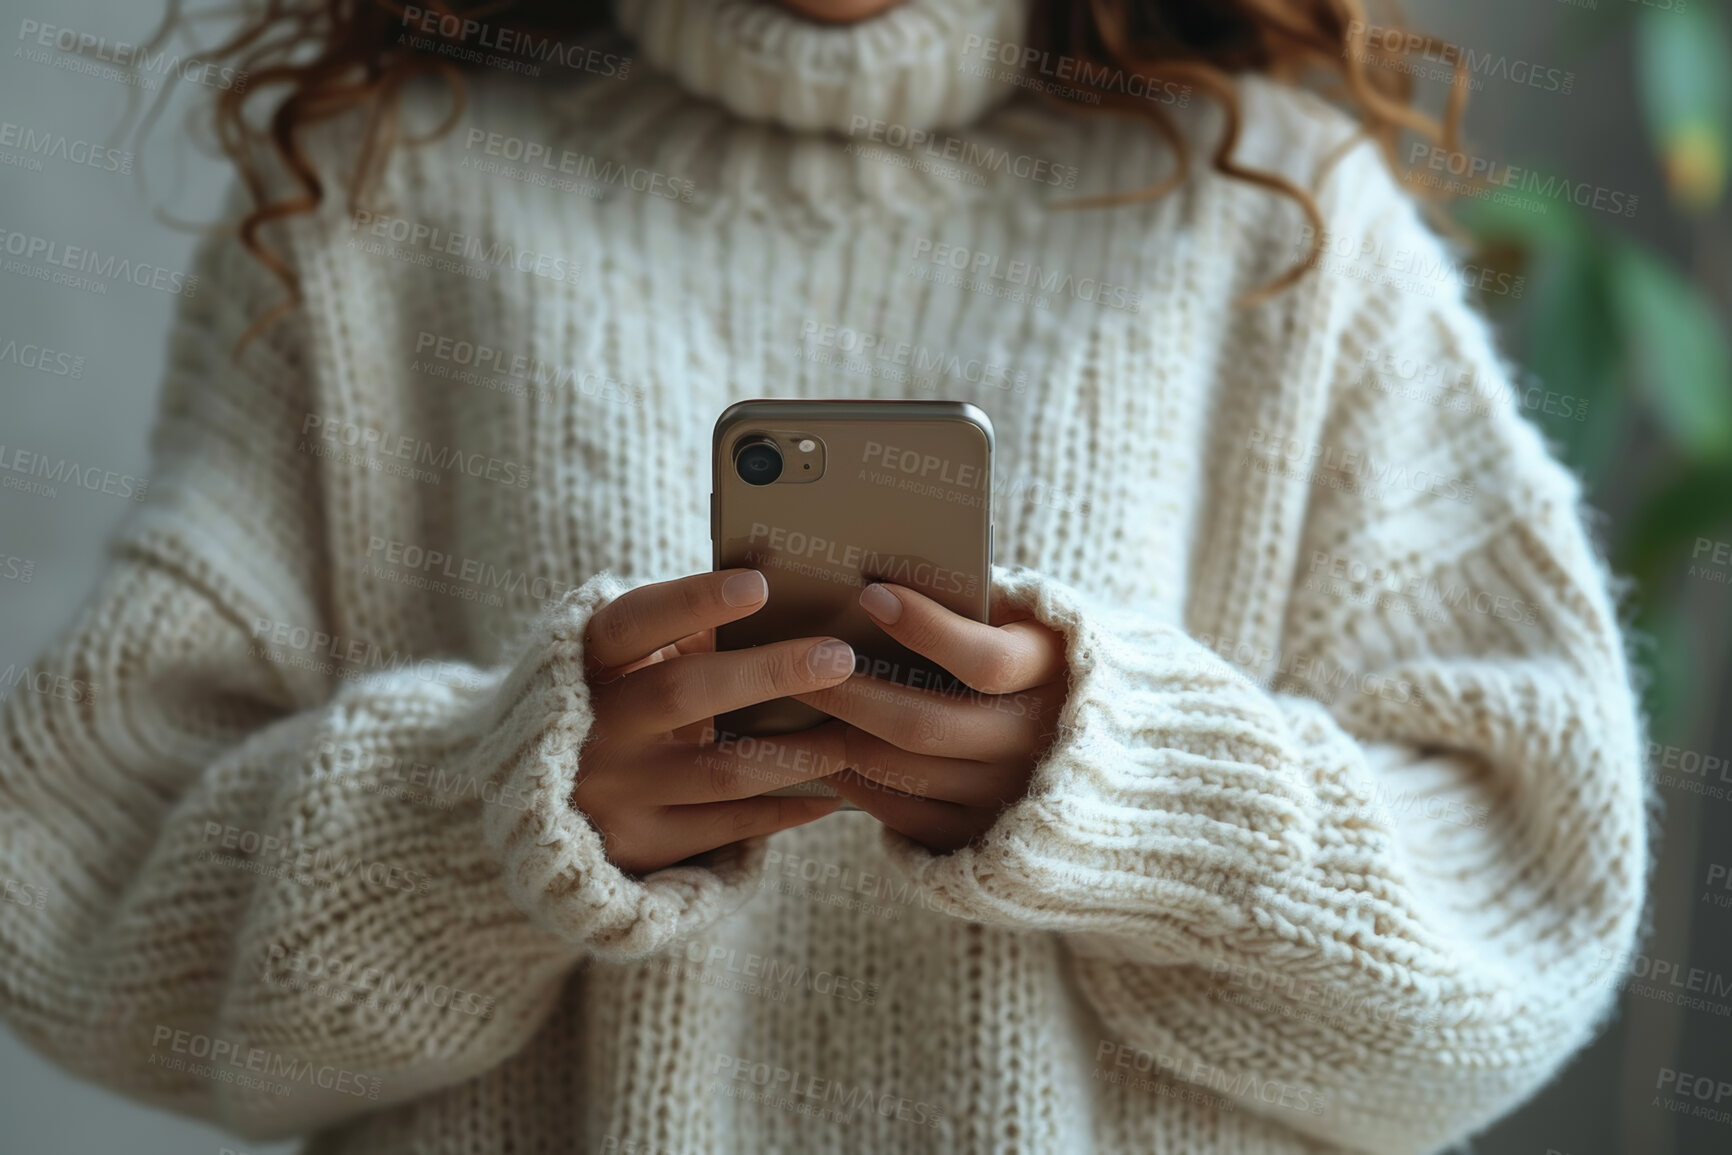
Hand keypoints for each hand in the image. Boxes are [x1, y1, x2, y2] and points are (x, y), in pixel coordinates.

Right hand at [577, 569, 857, 874]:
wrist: (547, 807)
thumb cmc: (619, 705)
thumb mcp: (629, 664)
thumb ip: (683, 633)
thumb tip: (779, 588)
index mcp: (585, 663)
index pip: (632, 622)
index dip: (690, 601)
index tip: (759, 585)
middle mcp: (591, 727)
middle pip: (682, 693)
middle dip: (768, 672)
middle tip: (840, 658)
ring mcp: (613, 792)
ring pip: (720, 771)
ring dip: (798, 752)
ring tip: (855, 732)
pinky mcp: (639, 846)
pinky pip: (728, 827)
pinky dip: (787, 808)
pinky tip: (834, 791)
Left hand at [791, 581, 1068, 852]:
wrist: (1093, 747)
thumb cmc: (1032, 656)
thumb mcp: (1025, 619)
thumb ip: (974, 599)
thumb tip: (884, 578)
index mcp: (1054, 675)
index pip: (987, 661)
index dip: (926, 628)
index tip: (870, 595)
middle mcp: (1035, 743)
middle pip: (924, 725)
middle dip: (849, 693)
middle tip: (797, 664)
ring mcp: (1008, 797)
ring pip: (902, 769)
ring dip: (840, 738)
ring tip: (798, 705)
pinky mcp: (979, 835)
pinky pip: (900, 813)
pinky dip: (855, 781)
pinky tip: (828, 749)